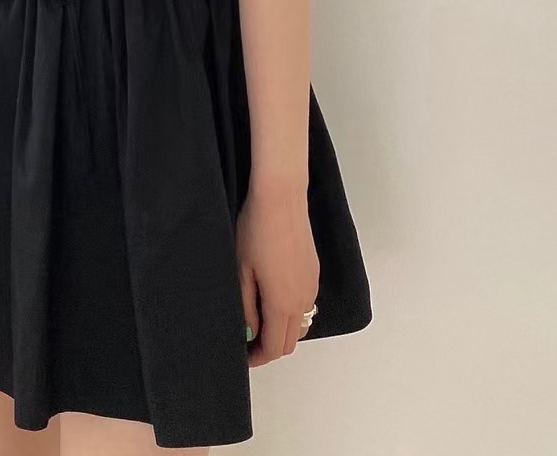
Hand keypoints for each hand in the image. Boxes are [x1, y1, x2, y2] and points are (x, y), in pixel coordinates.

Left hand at [236, 185, 319, 367]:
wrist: (281, 197)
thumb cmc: (255, 230)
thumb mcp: (242, 270)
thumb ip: (246, 306)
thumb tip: (250, 331)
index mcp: (282, 304)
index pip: (274, 348)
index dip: (257, 358)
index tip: (242, 356)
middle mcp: (302, 300)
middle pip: (289, 342)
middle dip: (269, 348)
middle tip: (247, 340)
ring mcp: (311, 286)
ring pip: (300, 324)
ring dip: (281, 330)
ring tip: (258, 318)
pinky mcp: (314, 272)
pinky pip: (305, 305)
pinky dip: (290, 313)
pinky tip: (272, 296)